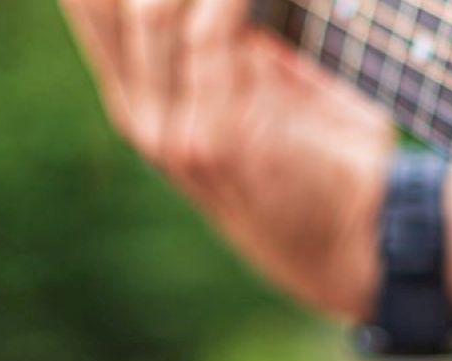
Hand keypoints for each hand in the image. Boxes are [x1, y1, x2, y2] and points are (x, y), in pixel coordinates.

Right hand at [61, 0, 396, 319]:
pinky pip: (212, 33)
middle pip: (106, 0)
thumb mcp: (265, 86)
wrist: (362, 246)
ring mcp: (173, 130)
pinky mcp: (219, 137)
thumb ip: (234, 38)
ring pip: (152, 9)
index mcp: (140, 95)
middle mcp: (141, 113)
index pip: (90, 3)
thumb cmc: (322, 156)